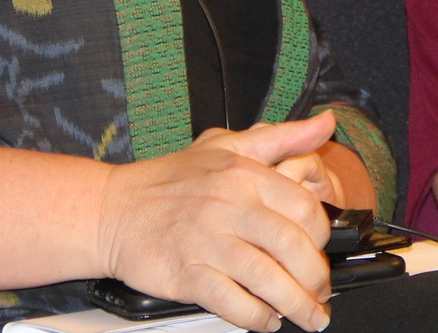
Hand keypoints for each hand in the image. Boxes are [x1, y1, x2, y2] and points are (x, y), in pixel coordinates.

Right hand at [93, 110, 337, 331]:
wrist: (112, 209)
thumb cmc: (171, 180)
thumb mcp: (228, 146)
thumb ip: (283, 137)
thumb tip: (325, 124)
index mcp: (244, 175)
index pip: (305, 208)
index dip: (323, 237)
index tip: (324, 251)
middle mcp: (229, 206)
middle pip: (293, 248)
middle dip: (316, 278)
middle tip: (321, 291)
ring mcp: (207, 242)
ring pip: (267, 280)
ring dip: (296, 305)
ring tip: (308, 315)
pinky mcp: (187, 274)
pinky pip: (232, 303)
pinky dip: (257, 317)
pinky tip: (267, 319)